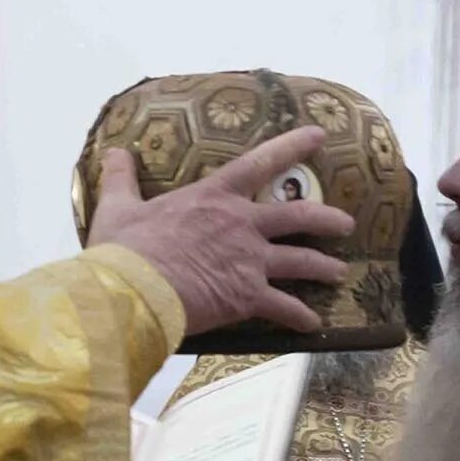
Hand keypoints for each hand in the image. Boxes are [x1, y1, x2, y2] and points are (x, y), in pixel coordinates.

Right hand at [88, 126, 353, 334]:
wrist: (132, 291)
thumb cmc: (125, 249)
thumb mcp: (117, 207)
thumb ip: (120, 179)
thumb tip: (113, 153)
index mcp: (214, 197)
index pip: (260, 162)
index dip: (292, 146)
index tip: (318, 135)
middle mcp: (242, 224)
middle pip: (297, 216)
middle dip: (326, 219)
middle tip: (346, 223)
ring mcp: (250, 260)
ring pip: (301, 261)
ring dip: (323, 267)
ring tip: (339, 273)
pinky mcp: (249, 296)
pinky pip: (284, 307)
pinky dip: (301, 317)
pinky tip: (313, 325)